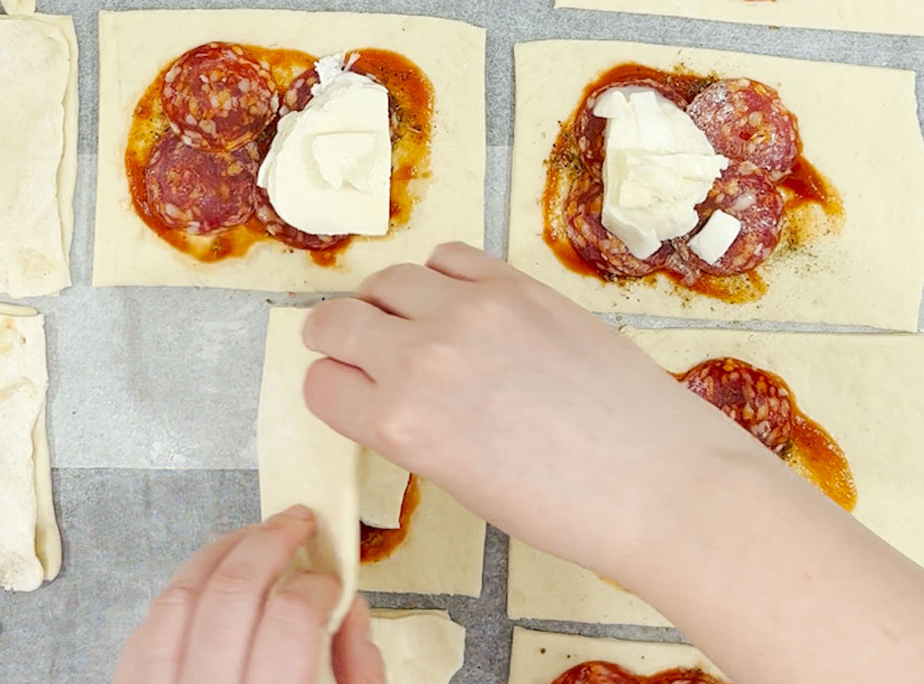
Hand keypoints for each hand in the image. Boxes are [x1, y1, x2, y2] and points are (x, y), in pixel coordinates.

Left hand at [113, 506, 384, 683]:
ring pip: (179, 599)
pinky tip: (208, 583)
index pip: (290, 618)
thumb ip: (358, 671)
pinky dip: (179, 595)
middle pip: (231, 592)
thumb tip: (349, 608)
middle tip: (297, 523)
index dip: (318, 582)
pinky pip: (144, 632)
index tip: (330, 576)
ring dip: (220, 554)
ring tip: (253, 539)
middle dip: (270, 541)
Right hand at [301, 242, 766, 572]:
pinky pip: (449, 256)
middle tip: (345, 342)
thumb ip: (408, 428)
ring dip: (383, 302)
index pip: (322, 384)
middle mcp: (422, 360)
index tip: (342, 386)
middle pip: (337, 321)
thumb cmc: (563, 507)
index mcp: (401, 426)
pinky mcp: (518, 285)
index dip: (329, 387)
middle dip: (332, 335)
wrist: (658, 483)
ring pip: (388, 280)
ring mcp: (472, 313)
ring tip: (407, 320)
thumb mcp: (459, 481)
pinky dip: (438, 276)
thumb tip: (385, 388)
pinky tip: (455, 299)